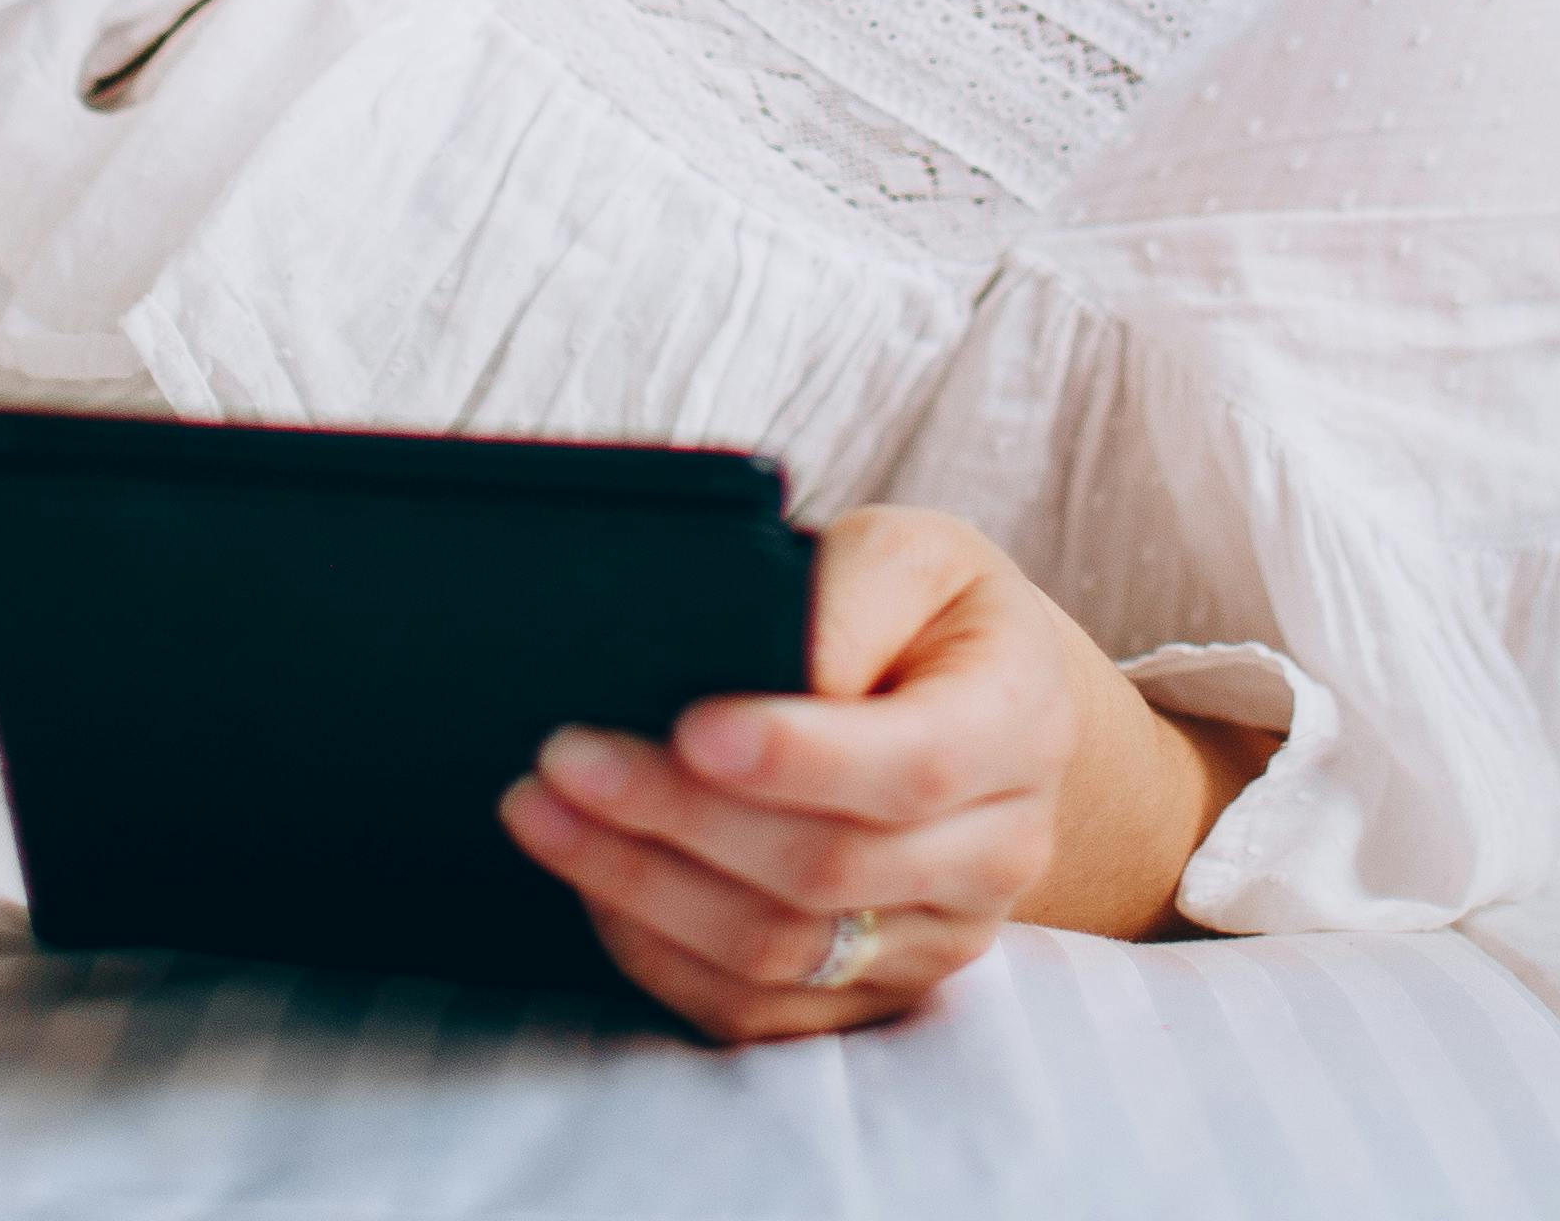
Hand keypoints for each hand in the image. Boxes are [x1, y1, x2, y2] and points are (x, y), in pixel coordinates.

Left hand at [495, 504, 1273, 1044]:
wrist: (973, 705)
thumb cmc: (922, 613)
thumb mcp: (911, 552)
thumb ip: (854, 595)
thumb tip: (781, 669)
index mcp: (1017, 723)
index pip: (913, 765)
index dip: (798, 756)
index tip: (689, 727)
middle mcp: (998, 850)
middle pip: (826, 867)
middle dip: (677, 816)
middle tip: (562, 759)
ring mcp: (937, 938)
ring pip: (778, 949)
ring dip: (641, 886)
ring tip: (541, 814)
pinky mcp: (872, 993)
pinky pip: (753, 1007)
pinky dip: (656, 950)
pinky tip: (591, 880)